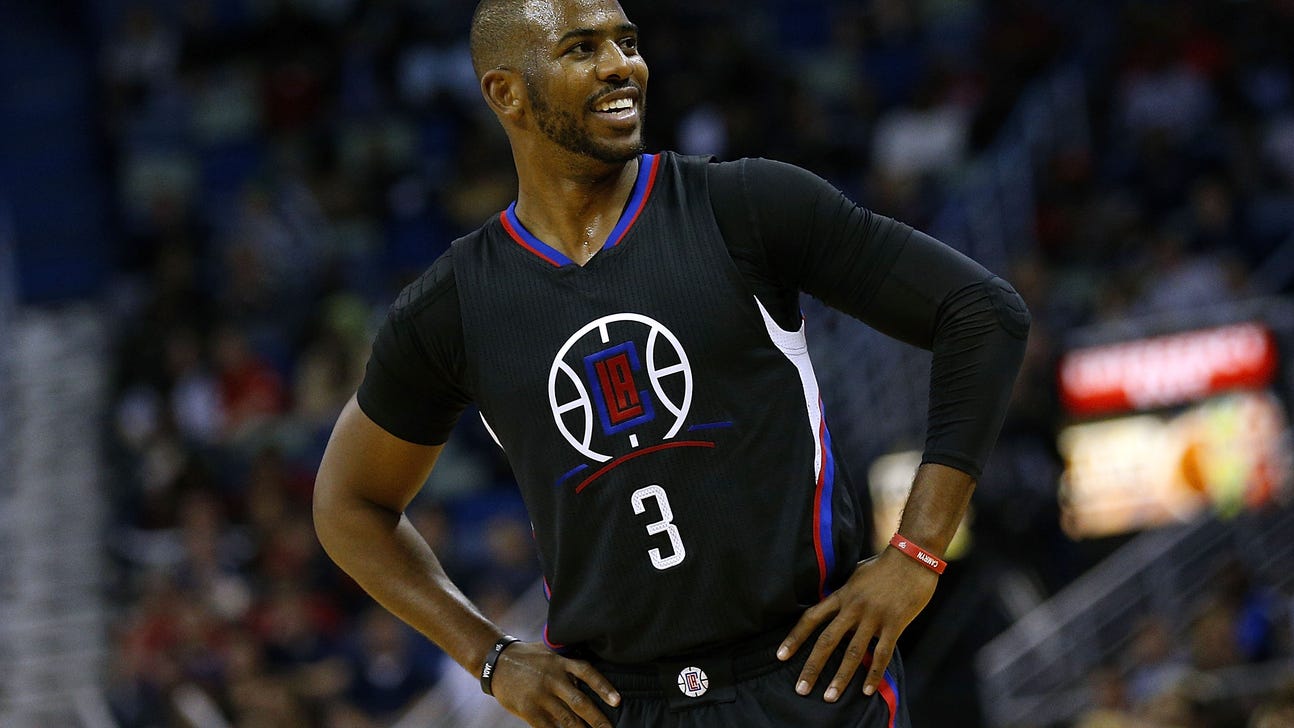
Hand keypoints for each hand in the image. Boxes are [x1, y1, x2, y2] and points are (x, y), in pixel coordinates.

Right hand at [490, 641, 621, 727]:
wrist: (496, 662)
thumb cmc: (528, 657)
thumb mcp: (549, 651)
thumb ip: (567, 662)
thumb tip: (589, 675)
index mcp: (561, 662)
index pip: (587, 673)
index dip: (604, 687)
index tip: (617, 701)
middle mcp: (553, 678)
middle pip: (580, 702)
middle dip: (597, 719)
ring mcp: (540, 695)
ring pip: (566, 718)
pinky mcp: (528, 709)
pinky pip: (547, 727)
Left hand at [777, 548, 938, 701]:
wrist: (913, 557)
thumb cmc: (884, 565)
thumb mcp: (855, 575)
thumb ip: (844, 593)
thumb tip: (831, 604)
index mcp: (842, 595)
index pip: (811, 618)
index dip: (795, 638)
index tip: (780, 656)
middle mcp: (854, 608)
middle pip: (827, 640)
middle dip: (812, 667)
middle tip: (800, 689)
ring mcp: (874, 616)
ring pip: (853, 652)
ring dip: (840, 677)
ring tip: (829, 697)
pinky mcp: (895, 624)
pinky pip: (882, 653)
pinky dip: (874, 674)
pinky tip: (865, 691)